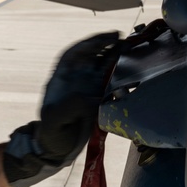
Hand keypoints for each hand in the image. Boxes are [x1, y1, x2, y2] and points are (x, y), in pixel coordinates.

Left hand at [3, 32, 119, 186]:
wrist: (58, 148)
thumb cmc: (51, 133)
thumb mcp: (55, 120)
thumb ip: (70, 107)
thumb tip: (94, 98)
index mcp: (62, 78)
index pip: (75, 53)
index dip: (91, 43)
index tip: (107, 38)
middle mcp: (77, 79)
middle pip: (93, 56)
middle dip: (108, 46)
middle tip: (126, 41)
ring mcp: (89, 87)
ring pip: (105, 66)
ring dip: (118, 57)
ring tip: (134, 51)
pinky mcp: (100, 98)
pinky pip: (112, 83)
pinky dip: (123, 76)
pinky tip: (135, 73)